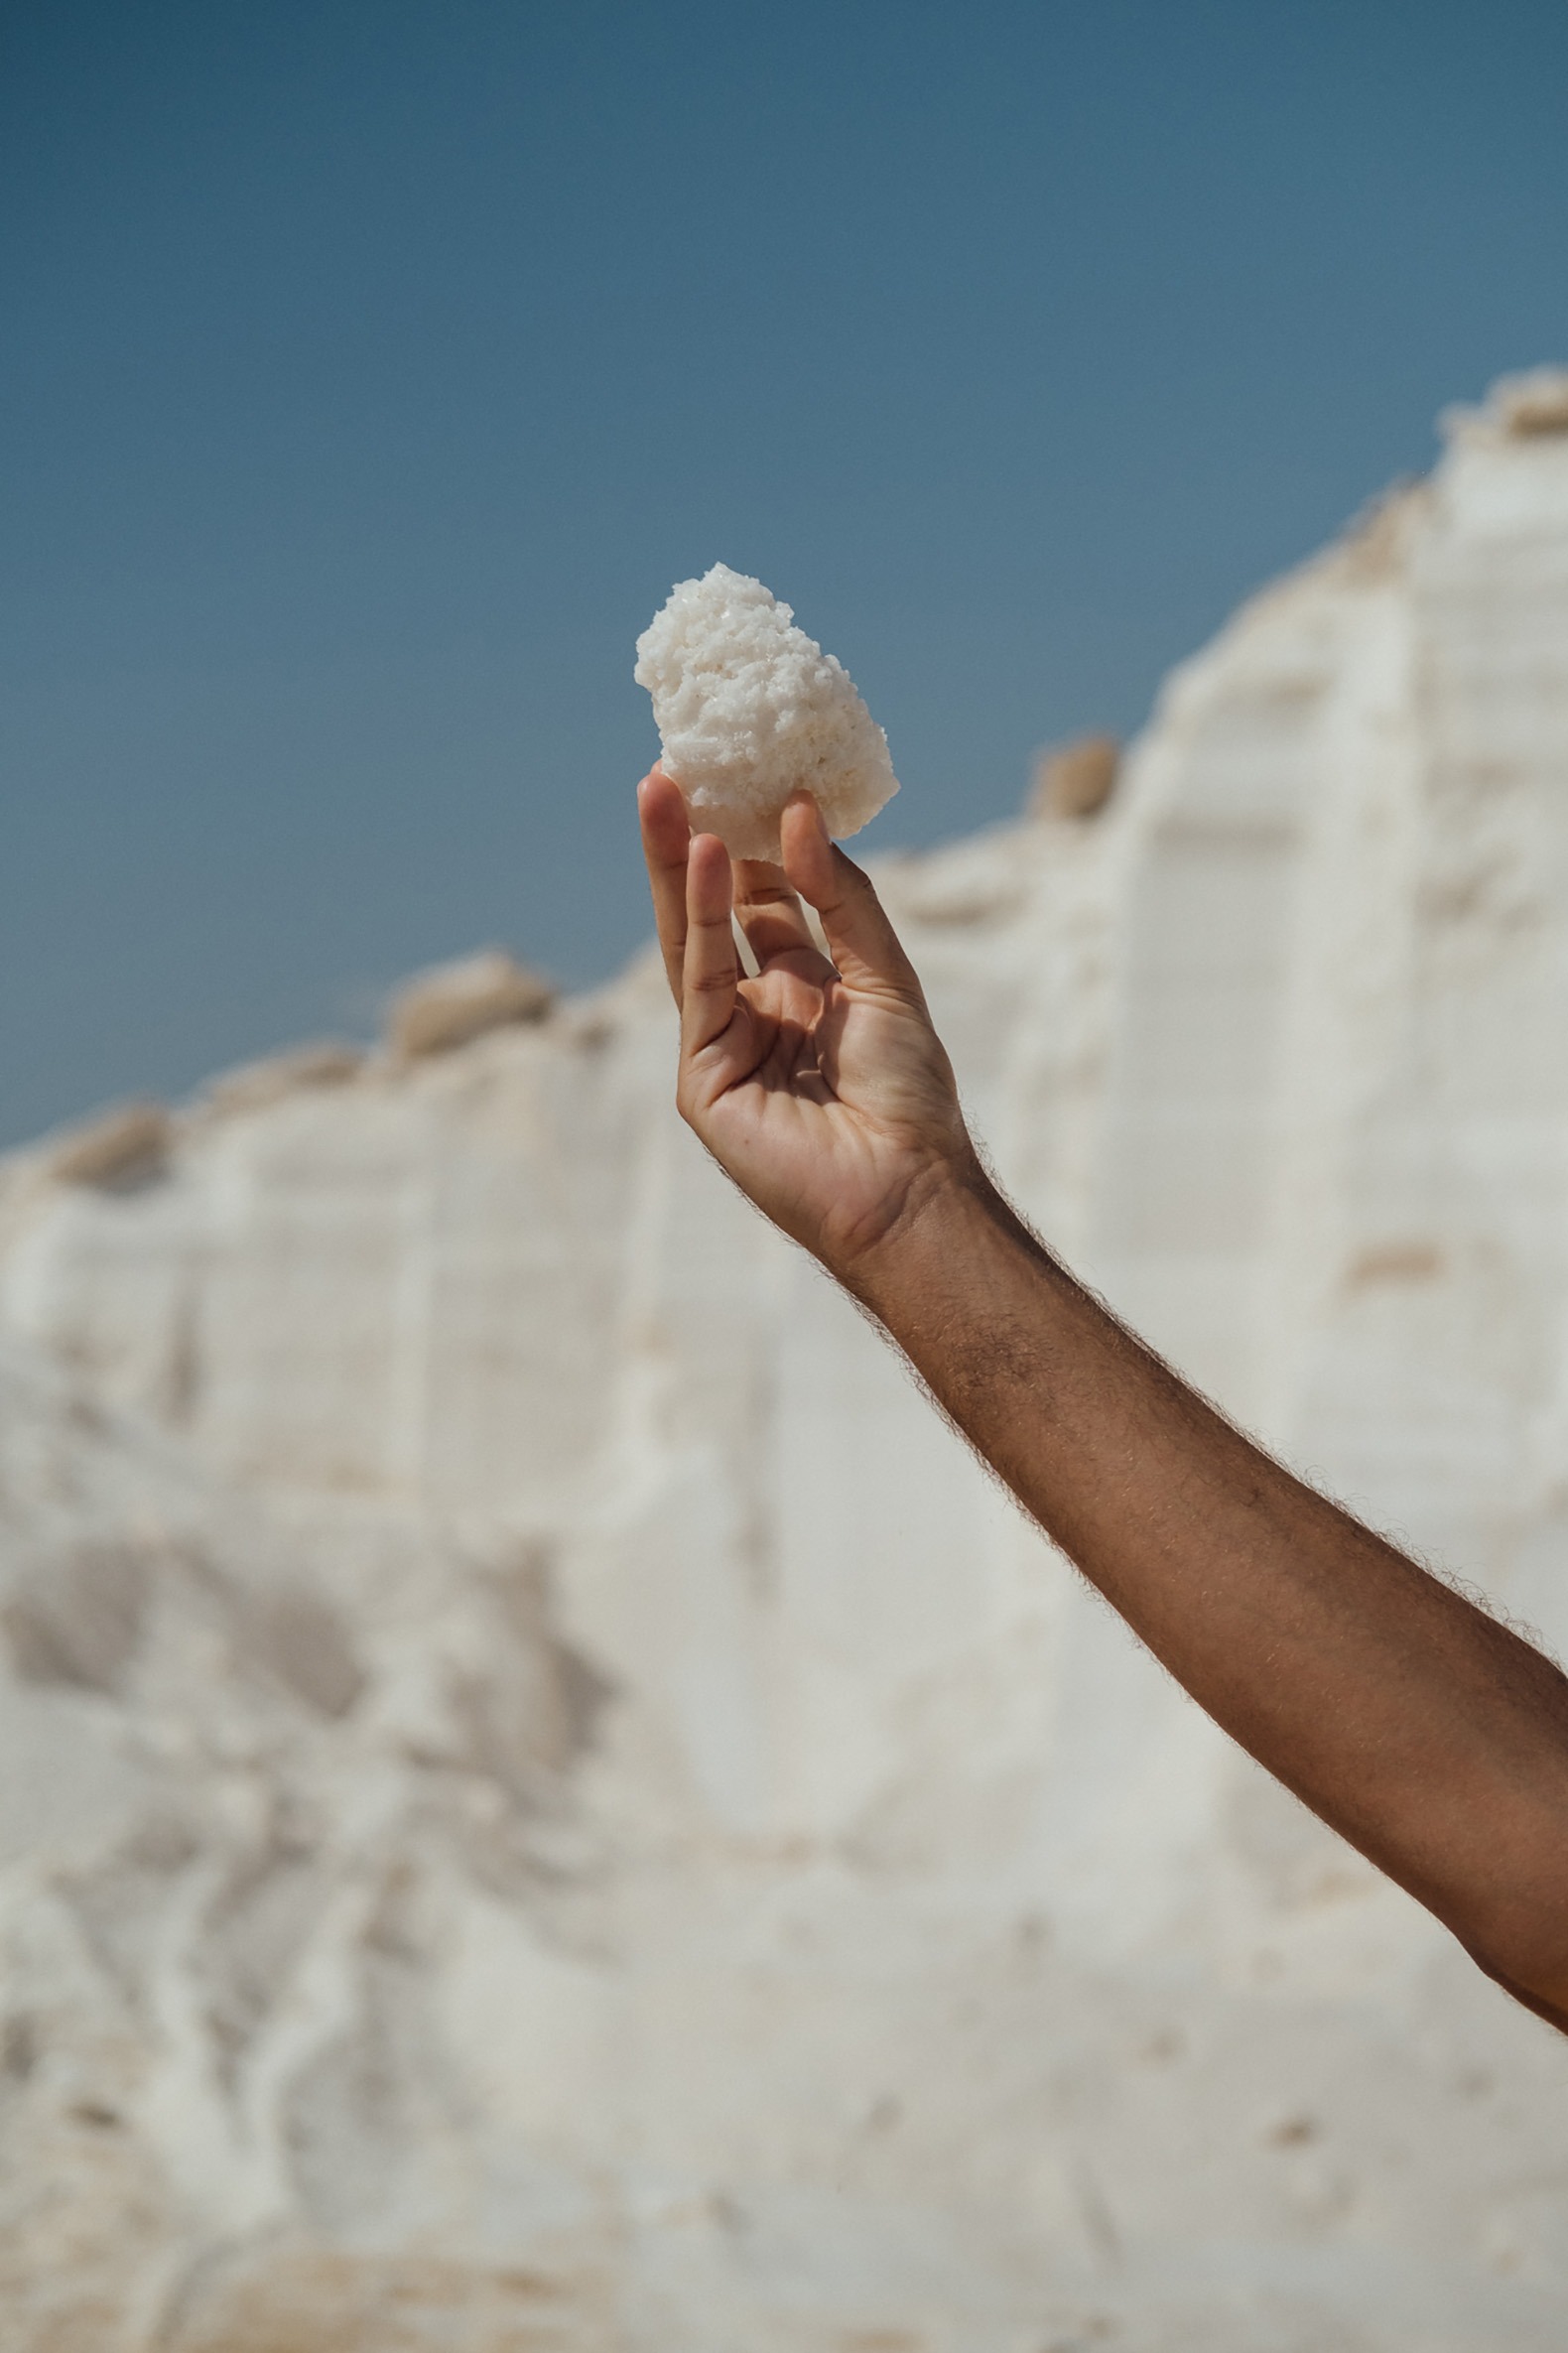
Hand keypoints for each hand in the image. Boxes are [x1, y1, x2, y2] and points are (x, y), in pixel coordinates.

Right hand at [637, 767, 977, 1273]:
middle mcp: (757, 1013)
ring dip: (677, 864)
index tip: (743, 773)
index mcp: (803, 993)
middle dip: (695, 841)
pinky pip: (701, 982)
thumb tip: (799, 814)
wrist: (909, 1188)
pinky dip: (703, 917)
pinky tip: (709, 857)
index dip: (751, 841)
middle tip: (678, 767)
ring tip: (664, 789)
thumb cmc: (909, 1095)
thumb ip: (841, 896)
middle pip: (716, 913)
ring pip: (692, 939)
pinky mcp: (703, 1077)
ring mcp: (723, 1046)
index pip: (762, 903)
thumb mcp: (884, 974)